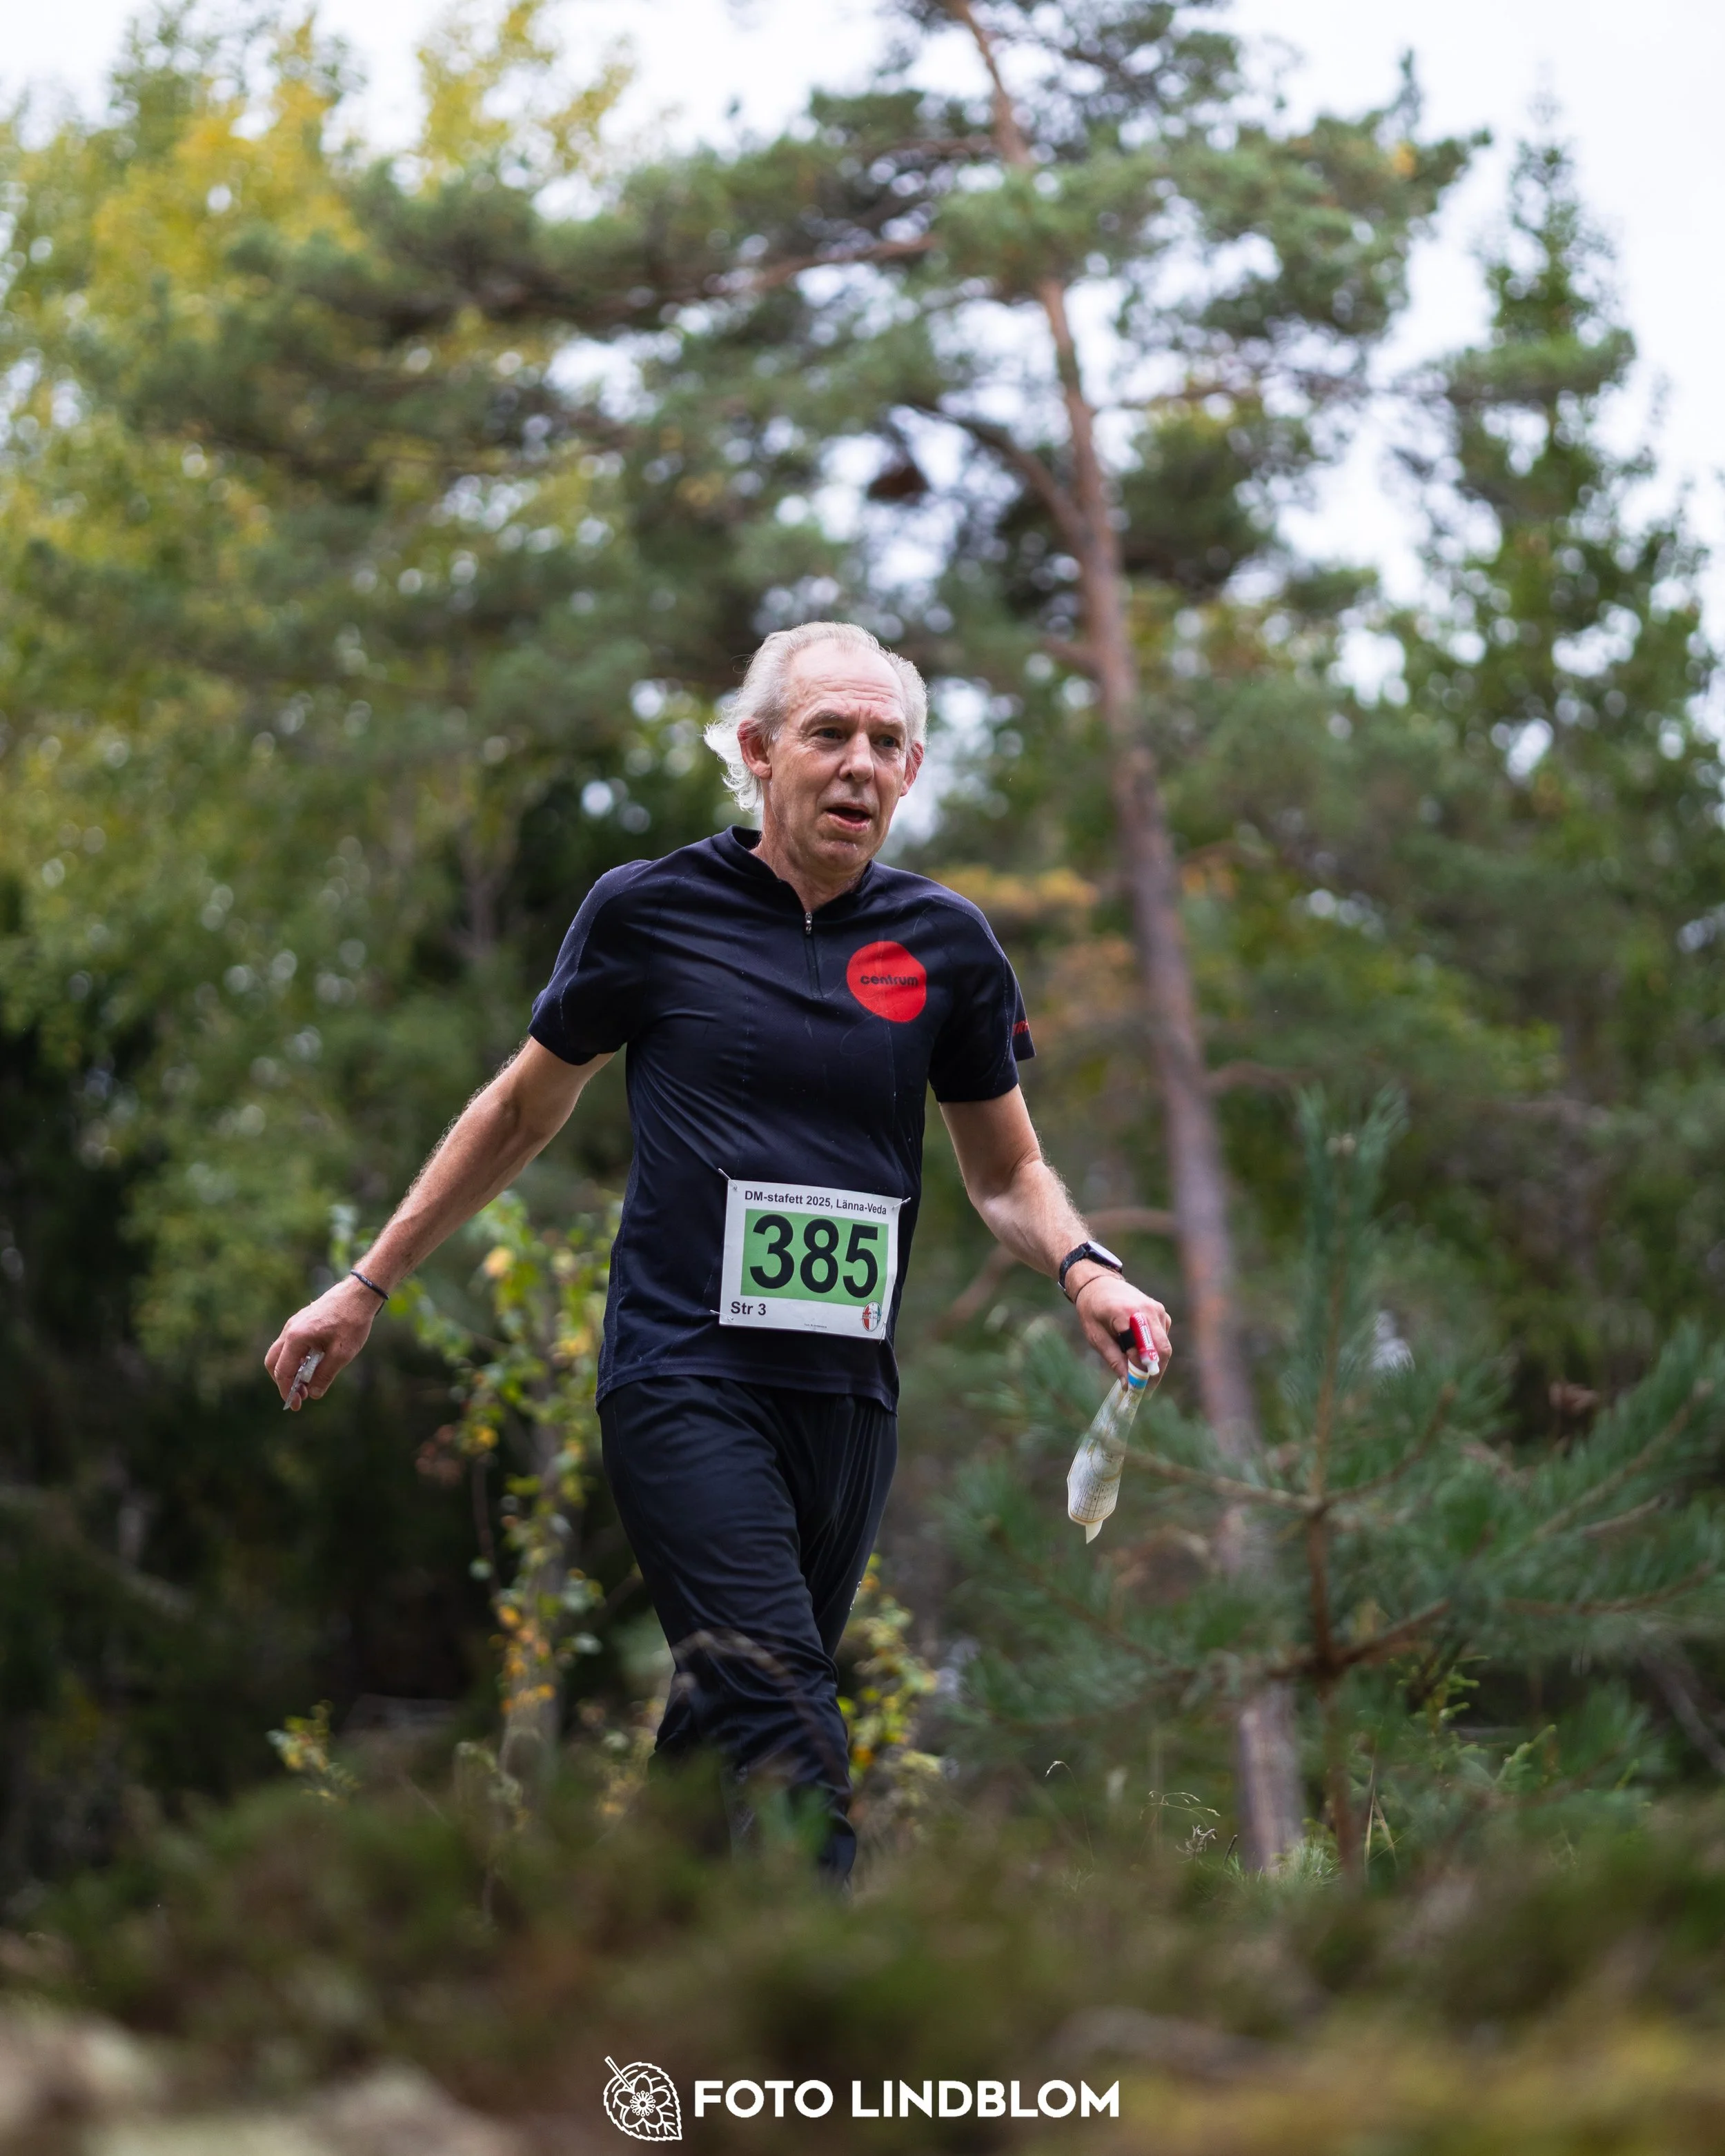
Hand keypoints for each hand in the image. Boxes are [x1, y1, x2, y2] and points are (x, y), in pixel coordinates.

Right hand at [265, 1275, 386, 1408]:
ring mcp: (294, 1323)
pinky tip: (312, 1365)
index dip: (287, 1391)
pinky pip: (291, 1344)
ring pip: (281, 1352)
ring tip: (307, 1382)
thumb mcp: (342, 1353)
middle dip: (283, 1382)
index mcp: (296, 1338)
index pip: (283, 1371)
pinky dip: (295, 1358)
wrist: (360, 1292)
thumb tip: (314, 1393)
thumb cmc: (353, 1321)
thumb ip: (325, 1375)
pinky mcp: (302, 1321)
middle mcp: (290, 1329)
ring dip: (290, 1370)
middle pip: (274, 1362)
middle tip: (299, 1396)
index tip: (296, 1405)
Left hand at [1068, 1264, 1171, 1382]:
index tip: (1137, 1390)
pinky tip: (1140, 1353)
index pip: (1141, 1350)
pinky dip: (1155, 1350)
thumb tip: (1128, 1384)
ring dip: (1155, 1363)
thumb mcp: (1096, 1337)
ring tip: (1140, 1375)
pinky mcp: (1161, 1312)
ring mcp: (1157, 1309)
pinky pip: (1163, 1337)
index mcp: (1126, 1314)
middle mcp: (1146, 1310)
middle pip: (1161, 1349)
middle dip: (1155, 1372)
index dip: (1140, 1373)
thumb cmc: (1093, 1310)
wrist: (1099, 1283)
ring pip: (1164, 1345)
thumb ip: (1114, 1360)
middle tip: (1146, 1389)